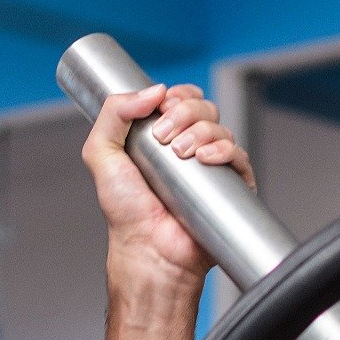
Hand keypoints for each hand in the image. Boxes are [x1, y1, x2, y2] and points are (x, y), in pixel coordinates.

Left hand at [81, 83, 254, 285]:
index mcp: (162, 137)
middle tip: (163, 136)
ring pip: (221, 127)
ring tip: (180, 154)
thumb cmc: (125, 212)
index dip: (176, 95)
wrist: (148, 249)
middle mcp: (189, 148)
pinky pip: (239, 155)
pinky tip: (204, 159)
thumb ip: (114, 113)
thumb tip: (152, 89)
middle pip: (204, 107)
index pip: (181, 99)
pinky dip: (224, 149)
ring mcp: (211, 167)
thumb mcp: (101, 154)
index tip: (161, 105)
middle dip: (184, 112)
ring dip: (200, 131)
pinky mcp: (230, 187)